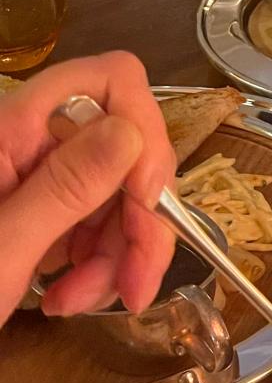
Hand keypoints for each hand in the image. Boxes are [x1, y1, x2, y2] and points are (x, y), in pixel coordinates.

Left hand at [0, 52, 174, 324]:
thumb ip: (66, 187)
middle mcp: (28, 140)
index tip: (147, 203)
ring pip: (118, 194)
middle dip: (136, 219)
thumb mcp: (2, 247)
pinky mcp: (38, 210)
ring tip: (79, 303)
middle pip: (125, 149)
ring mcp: (34, 176)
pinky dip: (96, 265)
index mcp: (12, 128)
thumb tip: (130, 131)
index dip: (144, 132)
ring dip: (116, 254)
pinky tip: (66, 298)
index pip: (110, 80)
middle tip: (131, 286)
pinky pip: (95, 224)